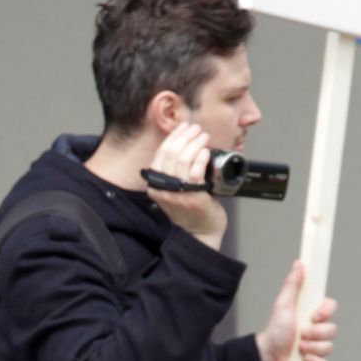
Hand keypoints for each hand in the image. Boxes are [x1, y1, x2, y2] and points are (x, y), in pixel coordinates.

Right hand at [143, 121, 227, 249]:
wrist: (200, 233)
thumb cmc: (190, 209)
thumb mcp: (174, 188)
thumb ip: (174, 170)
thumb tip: (184, 143)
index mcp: (155, 185)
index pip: (161, 154)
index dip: (173, 137)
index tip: (184, 127)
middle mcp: (164, 189)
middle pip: (171, 154)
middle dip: (185, 136)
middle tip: (196, 129)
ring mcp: (179, 194)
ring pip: (183, 160)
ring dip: (194, 143)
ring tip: (203, 136)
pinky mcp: (194, 197)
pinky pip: (195, 172)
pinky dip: (200, 158)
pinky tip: (205, 152)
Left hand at [255, 258, 337, 360]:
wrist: (267, 355)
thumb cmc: (274, 330)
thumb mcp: (284, 304)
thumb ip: (293, 284)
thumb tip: (299, 264)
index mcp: (312, 314)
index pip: (331, 308)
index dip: (325, 312)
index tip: (314, 316)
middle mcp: (317, 330)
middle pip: (332, 330)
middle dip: (314, 334)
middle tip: (300, 334)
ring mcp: (317, 347)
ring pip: (328, 347)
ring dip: (311, 348)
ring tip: (297, 348)